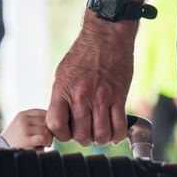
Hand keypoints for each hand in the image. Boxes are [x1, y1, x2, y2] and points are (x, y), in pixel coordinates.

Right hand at [1, 109, 52, 148]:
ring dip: (49, 137)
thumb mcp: (23, 126)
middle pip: (46, 121)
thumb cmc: (17, 140)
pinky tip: (44, 145)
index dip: (49, 122)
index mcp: (22, 114)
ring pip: (46, 129)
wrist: (3, 150)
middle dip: (49, 130)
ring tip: (44, 142)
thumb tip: (58, 120)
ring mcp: (23, 129)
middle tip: (46, 138)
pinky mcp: (26, 140)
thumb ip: (36, 121)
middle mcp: (22, 120)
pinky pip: (44, 138)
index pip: (43, 112)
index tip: (48, 130)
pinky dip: (47, 142)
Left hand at [47, 19, 135, 145]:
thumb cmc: (83, 55)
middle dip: (83, 139)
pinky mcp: (119, 97)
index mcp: (63, 91)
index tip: (66, 132)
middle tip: (86, 134)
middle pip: (81, 135)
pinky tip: (114, 134)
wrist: (106, 37)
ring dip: (100, 140)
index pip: (56, 126)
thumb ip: (61, 98)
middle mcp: (81, 96)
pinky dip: (117, 135)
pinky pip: (119, 126)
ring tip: (99, 135)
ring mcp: (101, 98)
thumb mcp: (62, 75)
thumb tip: (61, 119)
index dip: (61, 135)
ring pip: (101, 134)